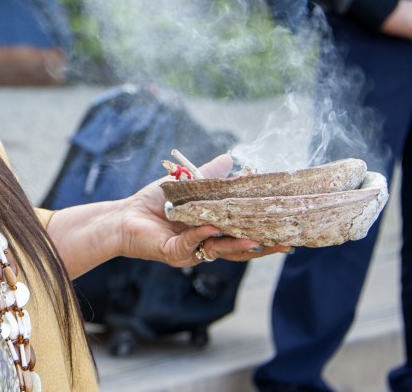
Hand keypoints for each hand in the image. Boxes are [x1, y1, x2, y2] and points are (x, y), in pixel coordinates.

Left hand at [117, 154, 291, 266]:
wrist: (125, 216)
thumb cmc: (154, 202)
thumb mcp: (188, 185)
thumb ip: (210, 176)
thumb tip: (231, 159)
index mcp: (212, 230)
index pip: (243, 234)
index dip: (263, 232)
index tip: (286, 229)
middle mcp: (205, 244)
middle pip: (238, 249)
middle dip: (261, 246)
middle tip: (284, 242)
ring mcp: (191, 251)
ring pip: (219, 250)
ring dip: (237, 245)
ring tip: (257, 240)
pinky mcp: (173, 252)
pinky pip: (191, 243)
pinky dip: (202, 233)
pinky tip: (212, 226)